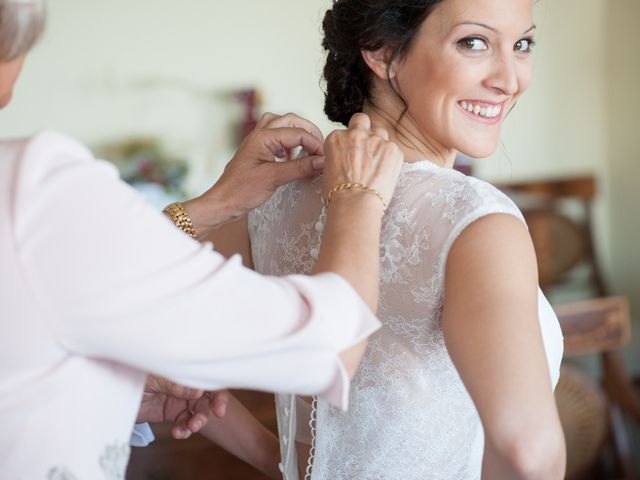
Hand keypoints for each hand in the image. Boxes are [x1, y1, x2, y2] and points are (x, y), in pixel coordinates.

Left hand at [137, 375, 229, 439]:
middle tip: (198, 423)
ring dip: (197, 422)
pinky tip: (178, 433)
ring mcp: (180, 399)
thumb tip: (198, 392)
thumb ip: (176, 385)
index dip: (219, 392)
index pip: (208, 378)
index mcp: (185, 371)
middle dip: (207, 411)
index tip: (219, 408)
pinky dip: (184, 430)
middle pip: (207, 398)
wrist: (115, 391)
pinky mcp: (172, 413)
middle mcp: (186, 385)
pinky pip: (184, 423)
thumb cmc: (134, 375)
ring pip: (197, 412)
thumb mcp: (155, 378)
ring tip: (190, 428)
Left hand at [184, 112, 325, 235]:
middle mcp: (259, 134)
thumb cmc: (241, 191)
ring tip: (309, 147)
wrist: (222, 202)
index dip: (315, 144)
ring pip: (282, 124)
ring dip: (297, 131)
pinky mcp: (257, 150)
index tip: (326, 159)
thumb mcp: (274, 179)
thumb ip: (300, 168)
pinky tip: (292, 155)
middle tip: (321, 148)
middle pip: (290, 120)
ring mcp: (257, 141)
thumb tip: (322, 162)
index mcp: (263, 137)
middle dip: (309, 131)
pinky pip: (275, 136)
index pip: (298, 133)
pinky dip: (288, 141)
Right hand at [322, 113, 402, 209]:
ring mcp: (377, 140)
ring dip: (378, 143)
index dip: (347, 144)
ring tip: (376, 163)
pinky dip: (390, 158)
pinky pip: (393, 149)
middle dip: (363, 130)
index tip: (350, 155)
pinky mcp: (393, 150)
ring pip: (380, 132)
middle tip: (364, 148)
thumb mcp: (328, 170)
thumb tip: (346, 158)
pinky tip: (385, 173)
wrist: (356, 204)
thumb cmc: (339, 194)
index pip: (343, 133)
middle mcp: (356, 134)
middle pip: (361, 120)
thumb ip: (338, 155)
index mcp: (336, 138)